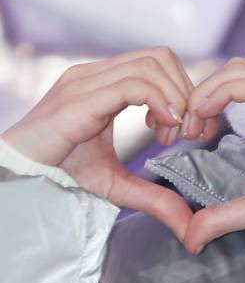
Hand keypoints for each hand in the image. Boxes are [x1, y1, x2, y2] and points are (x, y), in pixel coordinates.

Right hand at [1, 47, 216, 241]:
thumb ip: (153, 198)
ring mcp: (86, 81)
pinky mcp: (80, 99)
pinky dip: (160, 102)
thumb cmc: (59, 173)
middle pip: (161, 57)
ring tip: (169, 135)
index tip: (187, 128)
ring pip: (152, 65)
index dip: (183, 90)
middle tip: (186, 131)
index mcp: (104, 82)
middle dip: (185, 91)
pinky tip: (160, 128)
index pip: (158, 62)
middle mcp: (96, 74)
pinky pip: (133, 85)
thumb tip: (189, 226)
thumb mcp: (116, 185)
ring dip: (175, 98)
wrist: (17, 176)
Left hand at [181, 57, 244, 253]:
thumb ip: (225, 214)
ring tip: (192, 123)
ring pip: (242, 70)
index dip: (214, 95)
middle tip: (187, 126)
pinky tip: (203, 113)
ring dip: (207, 92)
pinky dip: (219, 93)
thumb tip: (192, 236)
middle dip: (206, 90)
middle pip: (241, 68)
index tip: (194, 128)